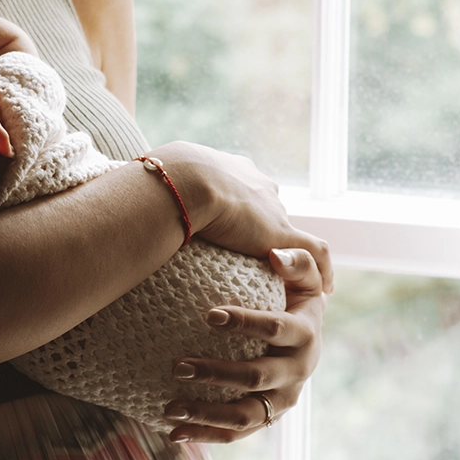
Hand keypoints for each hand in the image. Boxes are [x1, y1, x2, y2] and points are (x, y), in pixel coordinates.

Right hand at [157, 141, 333, 292]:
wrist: (184, 181)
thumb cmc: (166, 180)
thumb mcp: (162, 181)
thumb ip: (160, 195)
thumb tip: (136, 207)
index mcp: (232, 170)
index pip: (247, 190)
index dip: (248, 208)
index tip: (245, 222)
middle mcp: (258, 184)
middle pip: (270, 208)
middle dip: (270, 228)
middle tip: (265, 252)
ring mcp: (272, 208)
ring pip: (291, 231)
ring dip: (293, 251)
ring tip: (294, 273)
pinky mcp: (281, 232)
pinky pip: (314, 253)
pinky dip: (322, 270)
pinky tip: (323, 289)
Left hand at [163, 247, 327, 443]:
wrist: (304, 337)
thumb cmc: (294, 295)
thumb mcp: (304, 275)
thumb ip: (298, 259)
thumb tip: (275, 255)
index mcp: (305, 334)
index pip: (277, 329)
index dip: (246, 322)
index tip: (209, 315)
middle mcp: (297, 371)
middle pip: (256, 376)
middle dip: (217, 373)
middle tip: (178, 365)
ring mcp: (282, 399)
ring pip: (245, 415)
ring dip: (206, 413)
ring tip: (170, 406)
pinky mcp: (266, 417)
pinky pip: (236, 433)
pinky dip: (206, 435)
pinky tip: (174, 433)